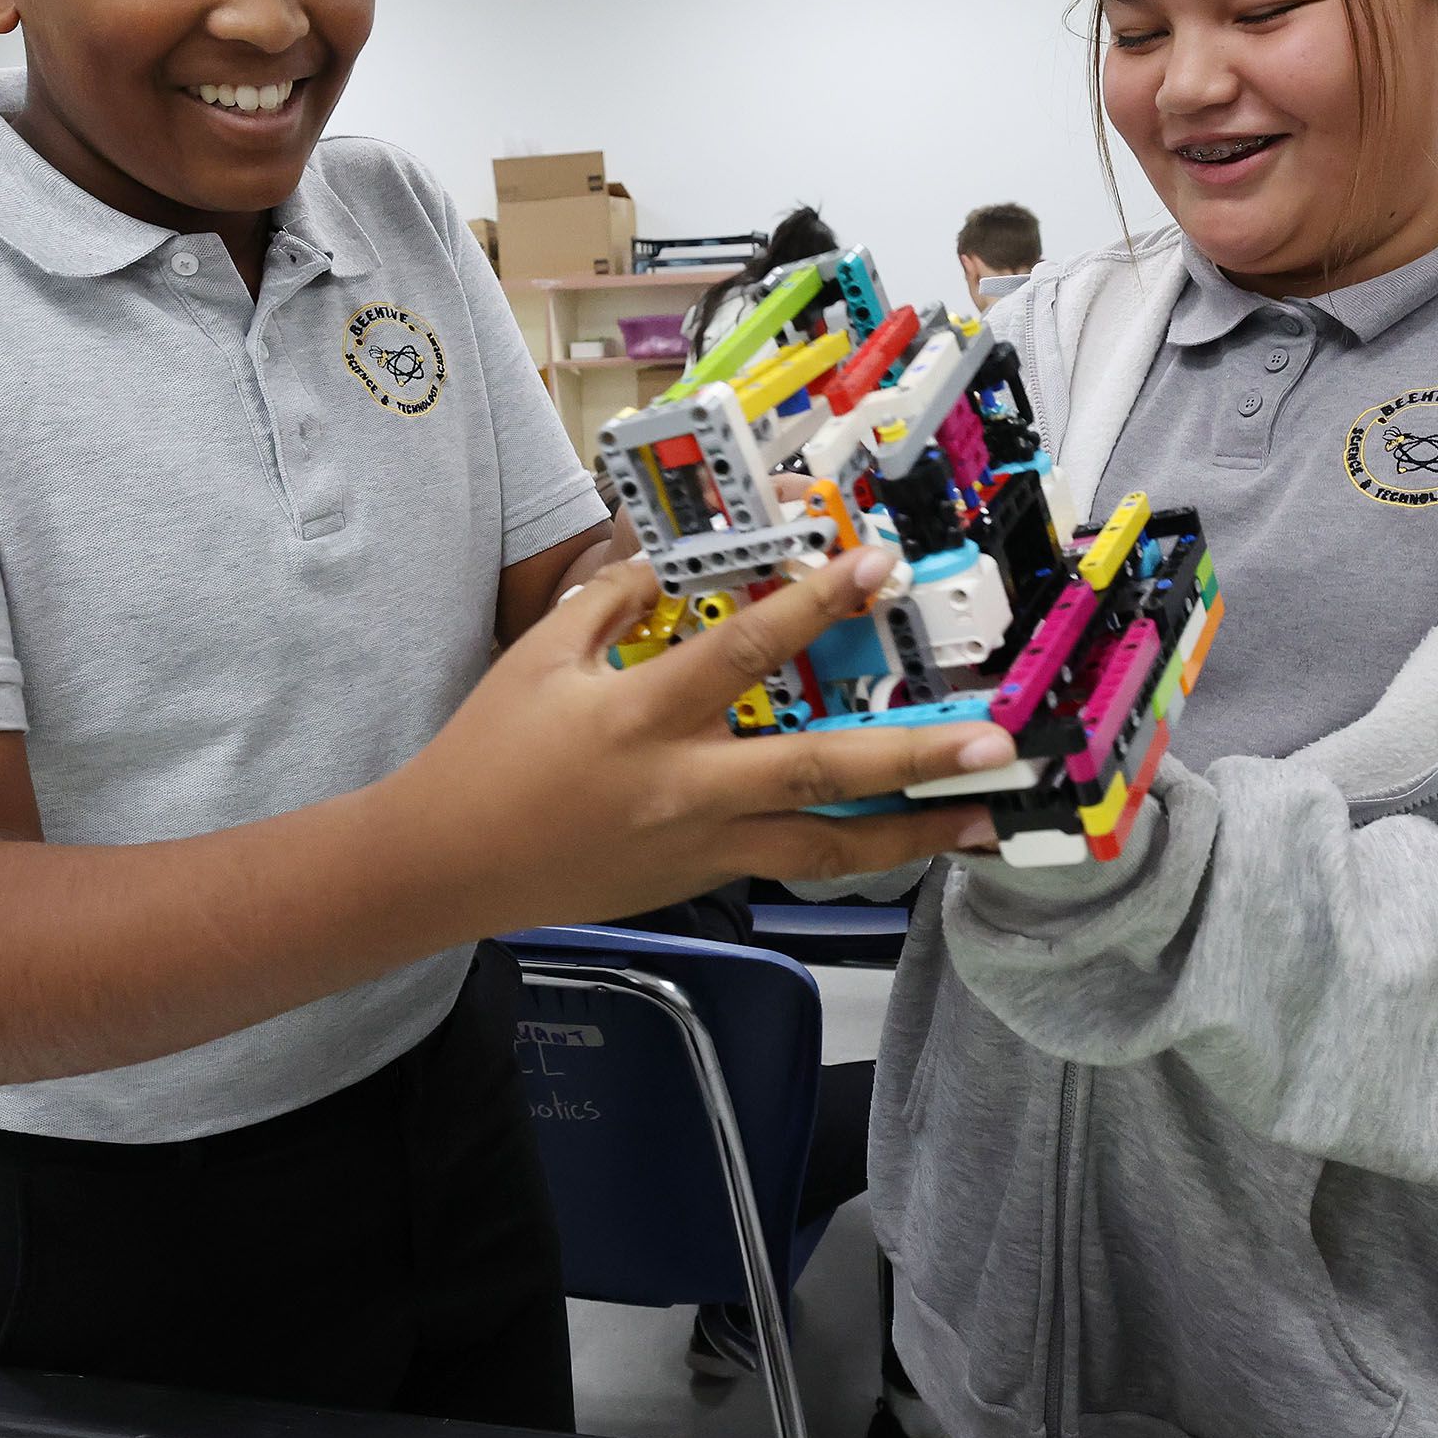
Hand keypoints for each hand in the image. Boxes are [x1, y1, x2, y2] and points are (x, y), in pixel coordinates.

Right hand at [390, 545, 1014, 928]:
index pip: (743, 652)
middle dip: (911, 760)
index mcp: (640, 717)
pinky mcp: (701, 880)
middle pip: (816, 774)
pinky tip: (908, 842)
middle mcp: (683, 789)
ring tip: (985, 822)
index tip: (875, 568)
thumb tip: (676, 556)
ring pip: (824, 848)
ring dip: (912, 836)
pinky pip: (791, 864)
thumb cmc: (488, 752)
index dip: (813, 606)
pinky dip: (854, 854)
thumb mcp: (541, 656)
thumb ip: (614, 599)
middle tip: (992, 746)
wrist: (445, 866)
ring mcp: (699, 847)